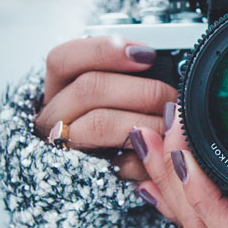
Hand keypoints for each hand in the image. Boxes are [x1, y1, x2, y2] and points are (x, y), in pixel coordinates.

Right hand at [33, 36, 176, 182]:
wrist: (104, 173)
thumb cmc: (116, 115)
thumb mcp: (117, 87)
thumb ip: (128, 70)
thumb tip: (155, 59)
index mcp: (58, 87)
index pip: (64, 59)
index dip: (103, 51)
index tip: (146, 54)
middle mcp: (54, 116)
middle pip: (88, 88)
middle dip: (142, 90)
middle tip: (173, 96)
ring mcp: (66, 147)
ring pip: (100, 123)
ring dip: (147, 121)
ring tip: (173, 123)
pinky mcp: (90, 176)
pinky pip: (119, 163)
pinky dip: (147, 155)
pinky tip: (163, 150)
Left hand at [130, 111, 227, 227]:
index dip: (201, 195)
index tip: (183, 152)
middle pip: (198, 223)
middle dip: (170, 175)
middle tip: (160, 126)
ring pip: (187, 218)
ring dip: (161, 176)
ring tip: (144, 137)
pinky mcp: (223, 218)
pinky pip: (185, 213)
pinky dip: (161, 193)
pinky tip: (140, 178)